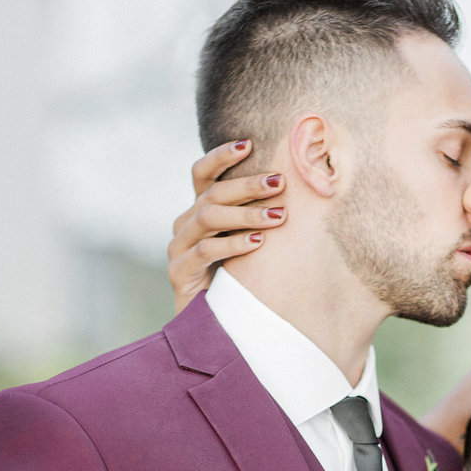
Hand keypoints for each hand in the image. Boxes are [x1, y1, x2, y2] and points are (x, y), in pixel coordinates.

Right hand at [167, 140, 286, 312]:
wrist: (215, 327)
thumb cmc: (239, 282)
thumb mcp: (249, 244)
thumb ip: (257, 219)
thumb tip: (293, 191)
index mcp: (198, 212)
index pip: (202, 174)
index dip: (222, 156)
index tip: (249, 143)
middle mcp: (184, 225)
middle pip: (212, 194)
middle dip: (247, 186)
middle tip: (280, 182)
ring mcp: (178, 248)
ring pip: (208, 218)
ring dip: (246, 214)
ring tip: (278, 216)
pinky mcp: (178, 272)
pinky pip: (204, 251)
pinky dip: (232, 244)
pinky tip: (257, 242)